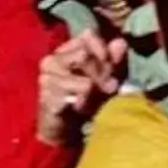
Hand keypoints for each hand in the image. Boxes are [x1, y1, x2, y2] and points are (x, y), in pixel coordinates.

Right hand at [34, 30, 127, 146]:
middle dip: (102, 73)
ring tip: (91, 101)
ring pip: (85, 80)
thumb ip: (112, 60)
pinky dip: (84, 104)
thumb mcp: (103, 77)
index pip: (87, 36)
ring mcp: (46, 80)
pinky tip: (79, 109)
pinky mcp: (47, 98)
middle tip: (108, 88)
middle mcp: (51, 61)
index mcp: (63, 50)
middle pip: (85, 56)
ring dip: (94, 93)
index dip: (103, 51)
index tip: (110, 68)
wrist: (64, 130)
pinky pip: (77, 98)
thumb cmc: (84, 100)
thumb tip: (120, 42)